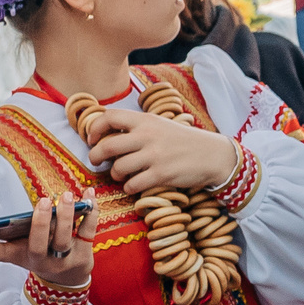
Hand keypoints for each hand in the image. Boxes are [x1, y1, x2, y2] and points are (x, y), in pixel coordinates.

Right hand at [0, 193, 98, 288]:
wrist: (66, 279)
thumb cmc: (37, 256)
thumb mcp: (17, 253)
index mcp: (24, 258)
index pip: (5, 254)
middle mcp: (44, 261)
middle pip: (40, 244)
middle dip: (40, 223)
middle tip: (42, 201)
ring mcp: (66, 259)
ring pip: (64, 238)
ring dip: (66, 215)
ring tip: (66, 195)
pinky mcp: (85, 253)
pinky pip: (88, 231)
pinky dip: (91, 211)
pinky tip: (89, 194)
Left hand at [84, 105, 238, 194]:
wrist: (211, 154)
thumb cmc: (182, 141)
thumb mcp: (159, 125)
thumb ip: (136, 128)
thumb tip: (107, 136)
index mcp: (145, 120)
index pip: (109, 117)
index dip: (94, 129)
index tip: (92, 139)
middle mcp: (147, 136)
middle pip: (108, 146)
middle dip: (95, 156)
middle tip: (96, 161)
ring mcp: (154, 156)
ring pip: (118, 168)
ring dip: (115, 174)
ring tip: (121, 174)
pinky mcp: (161, 174)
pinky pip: (132, 185)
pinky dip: (129, 187)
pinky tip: (135, 185)